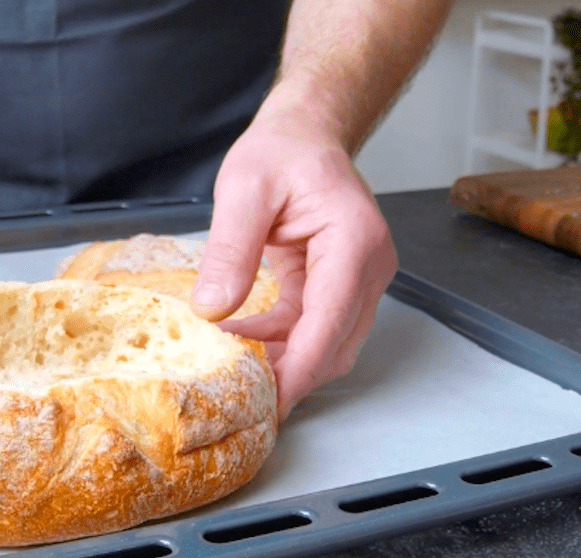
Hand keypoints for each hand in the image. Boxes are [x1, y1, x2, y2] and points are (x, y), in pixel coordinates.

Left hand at [190, 110, 396, 419]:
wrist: (303, 135)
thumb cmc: (280, 151)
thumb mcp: (244, 189)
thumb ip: (230, 249)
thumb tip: (212, 308)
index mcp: (354, 240)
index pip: (330, 320)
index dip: (299, 367)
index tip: (269, 400)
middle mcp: (368, 266)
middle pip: (336, 344)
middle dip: (290, 375)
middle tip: (239, 396)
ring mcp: (358, 279)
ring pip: (327, 344)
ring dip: (282, 361)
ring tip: (229, 366)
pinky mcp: (338, 285)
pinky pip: (312, 328)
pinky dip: (279, 341)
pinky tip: (238, 340)